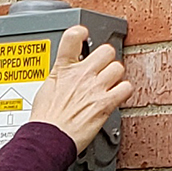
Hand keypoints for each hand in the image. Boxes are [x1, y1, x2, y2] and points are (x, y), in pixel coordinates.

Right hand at [26, 25, 131, 148]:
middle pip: (106, 51)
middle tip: (102, 68)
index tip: (84, 35)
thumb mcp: (46, 89)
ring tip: (109, 84)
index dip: (81, 32)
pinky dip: (124, 92)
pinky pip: (126, 88)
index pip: (73, 36)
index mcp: (63, 69)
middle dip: (106, 59)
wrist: (49, 138)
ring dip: (116, 76)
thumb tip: (65, 75)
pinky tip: (116, 96)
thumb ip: (60, 76)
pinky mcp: (106, 103)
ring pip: (119, 67)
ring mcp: (95, 88)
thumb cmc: (45, 120)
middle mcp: (81, 74)